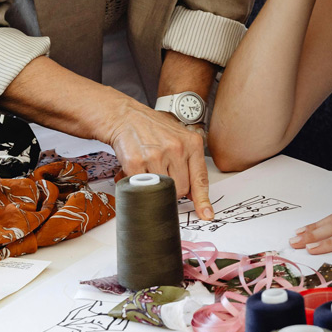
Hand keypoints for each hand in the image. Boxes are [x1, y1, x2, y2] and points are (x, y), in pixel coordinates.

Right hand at [101, 98, 213, 219]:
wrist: (126, 117)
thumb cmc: (153, 128)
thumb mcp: (179, 138)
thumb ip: (190, 162)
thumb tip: (194, 193)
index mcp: (192, 143)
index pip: (200, 178)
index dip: (202, 200)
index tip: (206, 214)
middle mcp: (176, 148)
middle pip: (182, 189)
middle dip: (174, 189)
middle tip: (164, 176)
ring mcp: (156, 156)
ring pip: (163, 190)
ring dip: (156, 187)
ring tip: (151, 170)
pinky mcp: (136, 163)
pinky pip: (142, 187)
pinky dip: (140, 184)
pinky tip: (139, 171)